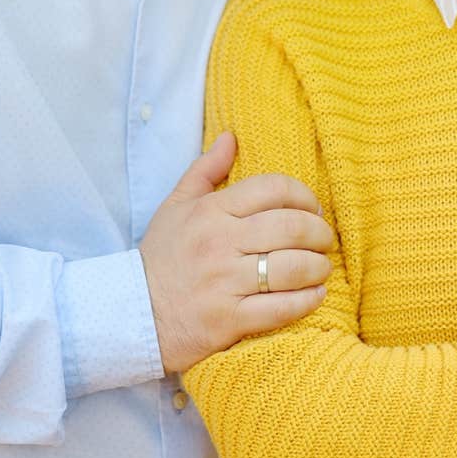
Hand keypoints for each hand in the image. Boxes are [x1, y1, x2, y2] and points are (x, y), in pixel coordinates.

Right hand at [139, 131, 333, 372]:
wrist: (132, 315)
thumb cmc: (161, 258)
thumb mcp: (175, 206)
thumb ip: (205, 170)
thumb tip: (231, 137)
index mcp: (211, 211)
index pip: (273, 189)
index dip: (304, 195)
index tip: (313, 209)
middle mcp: (220, 243)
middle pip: (291, 227)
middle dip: (320, 233)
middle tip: (324, 240)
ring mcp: (225, 283)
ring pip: (292, 268)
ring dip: (318, 267)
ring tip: (321, 268)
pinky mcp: (229, 320)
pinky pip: (282, 308)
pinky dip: (308, 301)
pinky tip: (315, 295)